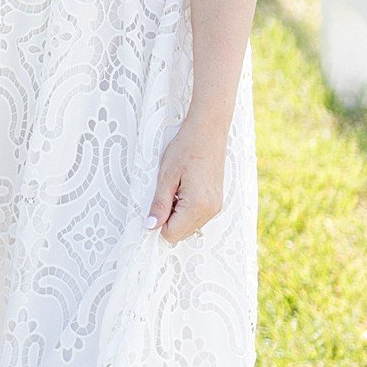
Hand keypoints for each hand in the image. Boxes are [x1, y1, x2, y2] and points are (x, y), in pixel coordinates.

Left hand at [147, 120, 225, 243]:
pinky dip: (186, 209)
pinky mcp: (216, 202)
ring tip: (176, 188)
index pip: (171, 234)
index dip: (158, 222)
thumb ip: (159, 204)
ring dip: (177, 214)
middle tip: (165, 193)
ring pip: (189, 227)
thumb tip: (150, 226)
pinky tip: (184, 188)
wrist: (208, 131)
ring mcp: (216, 207)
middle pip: (181, 234)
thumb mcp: (166, 176)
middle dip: (168, 219)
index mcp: (197, 206)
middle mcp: (210, 211)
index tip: (155, 204)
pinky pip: (197, 217)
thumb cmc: (186, 148)